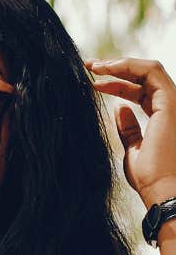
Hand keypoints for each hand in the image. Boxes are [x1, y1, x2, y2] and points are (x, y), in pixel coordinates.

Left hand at [84, 57, 175, 208]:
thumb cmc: (148, 176)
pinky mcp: (169, 101)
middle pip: (142, 77)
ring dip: (119, 64)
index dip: (115, 84)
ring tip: (93, 67)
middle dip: (115, 68)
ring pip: (147, 69)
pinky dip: (128, 66)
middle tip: (88, 66)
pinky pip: (151, 71)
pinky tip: (106, 70)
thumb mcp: (132, 148)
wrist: (161, 190)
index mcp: (161, 116)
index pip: (138, 91)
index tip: (92, 84)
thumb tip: (118, 109)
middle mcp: (170, 106)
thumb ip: (128, 128)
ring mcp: (172, 102)